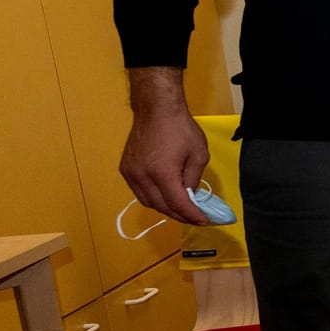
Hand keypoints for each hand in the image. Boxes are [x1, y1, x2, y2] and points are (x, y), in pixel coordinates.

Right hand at [119, 68, 206, 224]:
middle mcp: (142, 177)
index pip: (177, 204)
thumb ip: (193, 180)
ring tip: (182, 210)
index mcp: (162, 173)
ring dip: (165, 209)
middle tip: (195, 218)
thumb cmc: (181, 129)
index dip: (191, 215)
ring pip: (148, 202)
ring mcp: (130, 174)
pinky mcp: (125, 169)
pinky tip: (165, 197)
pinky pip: (140, 192)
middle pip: (161, 207)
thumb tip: (189, 197)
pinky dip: (153, 198)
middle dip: (179, 215)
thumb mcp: (198, 155)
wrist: (156, 109)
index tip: (204, 221)